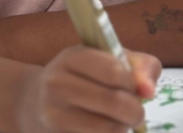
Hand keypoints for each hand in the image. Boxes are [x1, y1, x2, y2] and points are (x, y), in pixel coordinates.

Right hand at [17, 47, 160, 132]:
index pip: (114, 71)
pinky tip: (104, 131)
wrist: (33, 103)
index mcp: (72, 57)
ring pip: (107, 129)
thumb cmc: (81, 76)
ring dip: (122, 128)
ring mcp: (53, 115)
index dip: (133, 83)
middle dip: (135, 111)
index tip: (136, 88)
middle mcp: (57, 84)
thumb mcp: (105, 59)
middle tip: (137, 113)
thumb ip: (138, 66)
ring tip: (120, 122)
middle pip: (114, 102)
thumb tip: (149, 91)